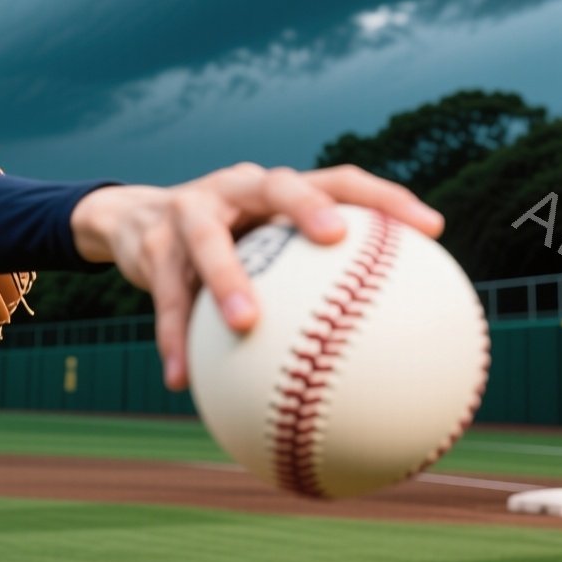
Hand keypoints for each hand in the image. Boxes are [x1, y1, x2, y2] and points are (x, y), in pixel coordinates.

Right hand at [69, 163, 444, 391]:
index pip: (338, 180)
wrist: (129, 223)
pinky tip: (181, 380)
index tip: (432, 229)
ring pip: (207, 241)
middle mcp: (235, 190)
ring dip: (225, 279)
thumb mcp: (259, 250)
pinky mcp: (149, 245)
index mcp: (275, 191)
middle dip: (304, 207)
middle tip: (334, 238)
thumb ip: (305, 283)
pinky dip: (173, 338)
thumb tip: (381, 356)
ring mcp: (186, 211)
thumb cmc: (221, 248)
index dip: (384, 198)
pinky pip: (166, 297)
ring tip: (244, 322)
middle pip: (276, 185)